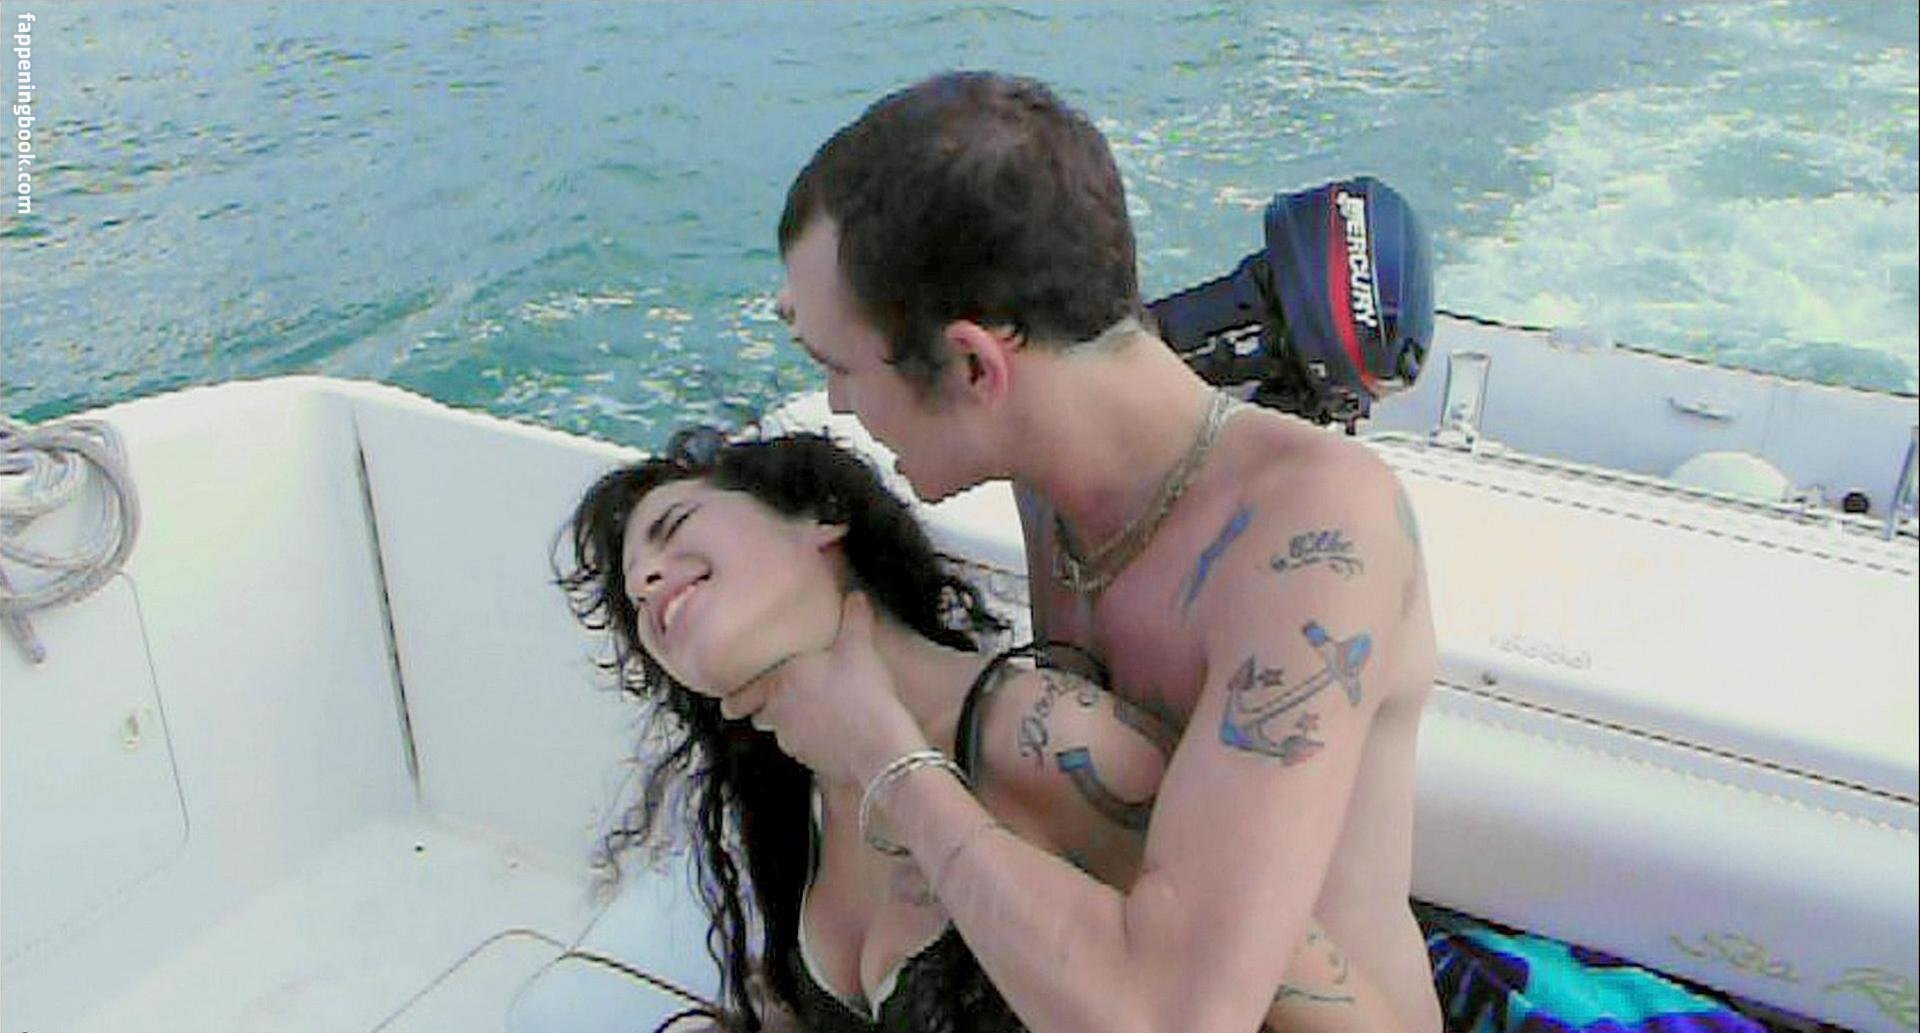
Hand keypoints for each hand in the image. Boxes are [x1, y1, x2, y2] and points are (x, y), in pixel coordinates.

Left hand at [719, 591, 926, 784]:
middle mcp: (778, 710)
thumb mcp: (860, 647)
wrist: (877, 745)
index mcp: (781, 678)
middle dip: (757, 711)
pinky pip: (801, 749)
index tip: (728, 701)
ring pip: (778, 733)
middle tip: (757, 709)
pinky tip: (826, 735)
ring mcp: (792, 739)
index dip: (735, 698)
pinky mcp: (809, 759)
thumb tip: (856, 597)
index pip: (743, 693)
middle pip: (757, 715)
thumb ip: (855, 619)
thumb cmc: (862, 693)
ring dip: (784, 726)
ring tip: (801, 718)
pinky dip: (809, 742)